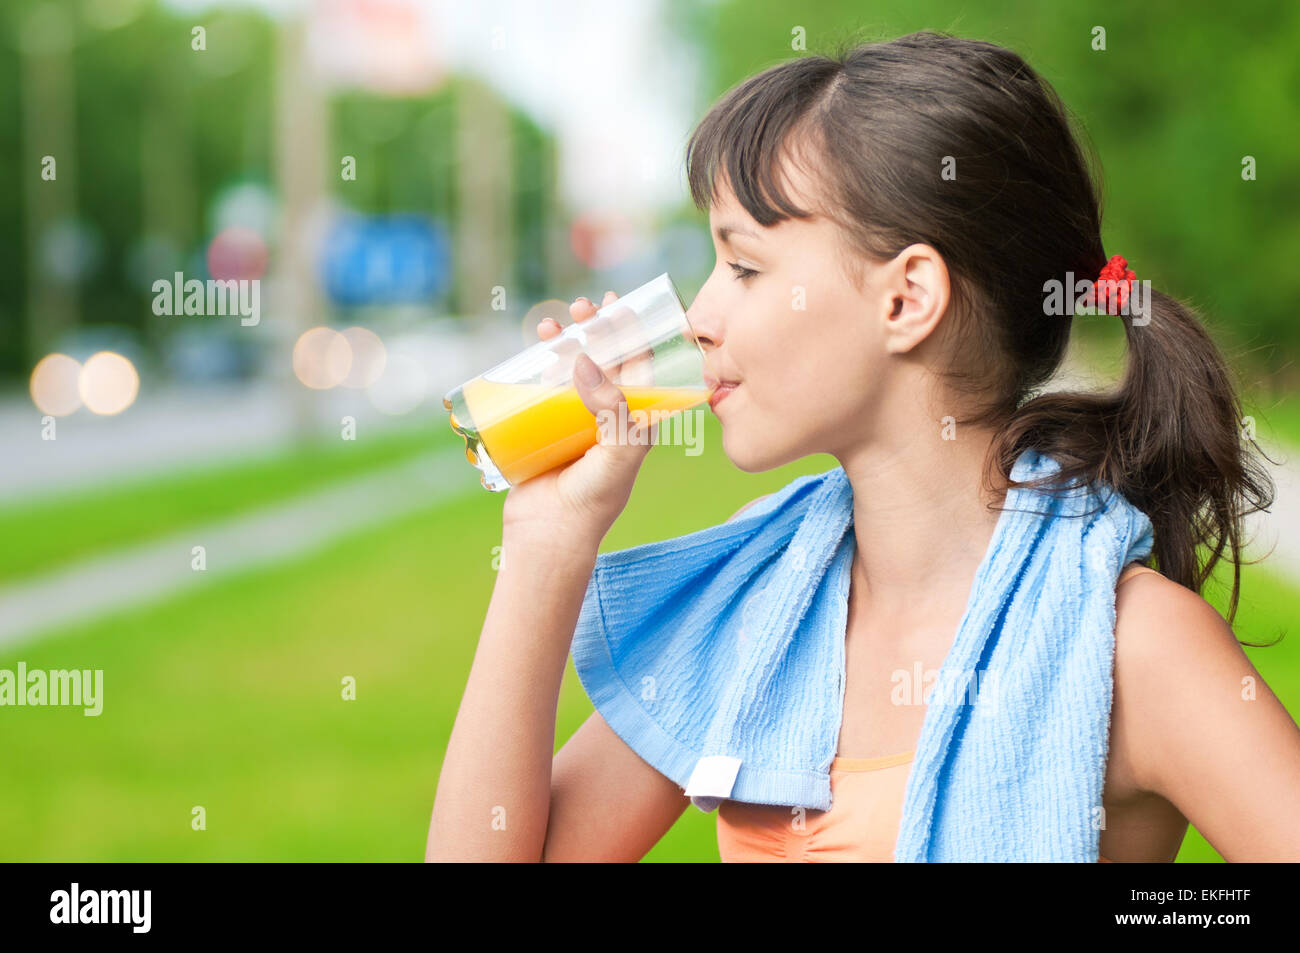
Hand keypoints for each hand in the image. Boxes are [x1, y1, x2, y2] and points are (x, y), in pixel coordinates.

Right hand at [500, 291, 655, 546]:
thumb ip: (613, 407)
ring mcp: (575, 420)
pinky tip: (536, 343)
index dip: (634, 334)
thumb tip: (585, 359)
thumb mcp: (617, 451)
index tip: (622, 307)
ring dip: (568, 340)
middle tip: (587, 307)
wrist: (550, 533)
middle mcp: (608, 416)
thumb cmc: (594, 497)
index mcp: (636, 421)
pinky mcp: (545, 427)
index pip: (640, 368)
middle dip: (599, 330)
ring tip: (557, 321)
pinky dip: (540, 361)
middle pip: (606, 362)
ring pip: (573, 368)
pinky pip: (544, 386)